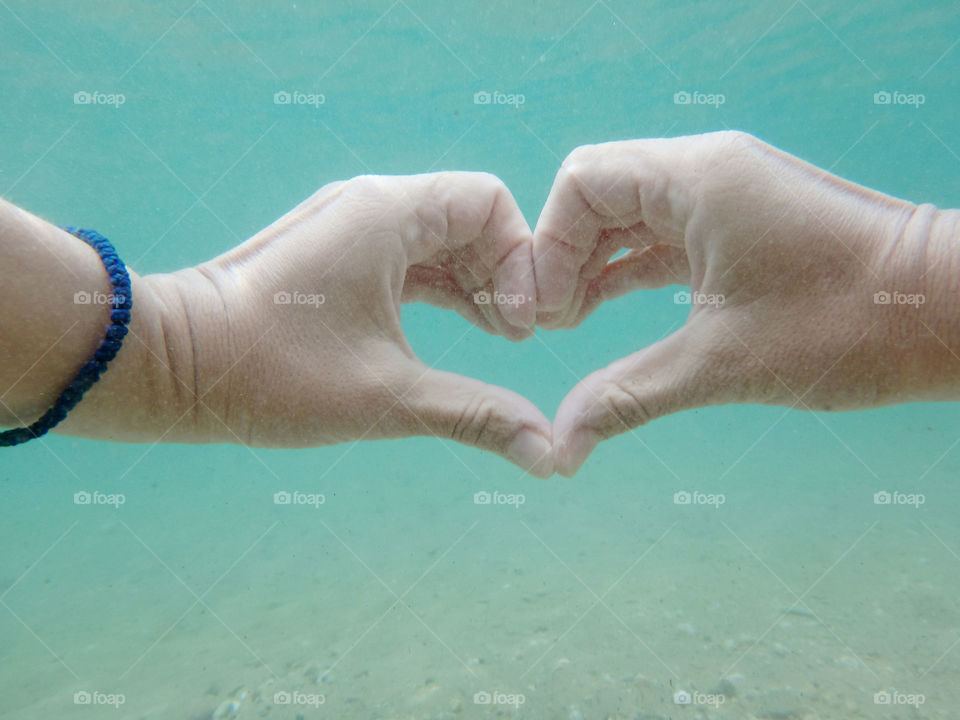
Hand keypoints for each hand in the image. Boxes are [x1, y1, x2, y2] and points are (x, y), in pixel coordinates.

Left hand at [145, 173, 553, 475]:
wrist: (171, 367)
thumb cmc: (271, 372)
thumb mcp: (388, 396)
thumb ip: (477, 415)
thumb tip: (549, 456)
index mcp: (387, 213)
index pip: (490, 203)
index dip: (520, 261)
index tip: (518, 328)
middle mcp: (369, 205)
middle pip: (469, 219)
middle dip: (503, 274)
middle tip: (515, 337)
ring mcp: (346, 226)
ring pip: (437, 240)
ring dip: (474, 285)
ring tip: (497, 339)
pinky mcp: (331, 253)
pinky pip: (406, 256)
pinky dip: (439, 288)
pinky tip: (458, 329)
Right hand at [533, 131, 958, 475]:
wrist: (947, 315)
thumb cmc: (847, 324)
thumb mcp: (721, 364)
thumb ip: (627, 395)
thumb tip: (560, 445)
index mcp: (697, 179)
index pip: (582, 183)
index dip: (549, 246)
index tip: (547, 314)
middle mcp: (708, 171)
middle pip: (599, 193)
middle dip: (565, 254)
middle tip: (555, 320)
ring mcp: (730, 192)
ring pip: (632, 213)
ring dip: (596, 263)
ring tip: (573, 321)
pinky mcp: (745, 220)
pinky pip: (666, 232)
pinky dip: (631, 267)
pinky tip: (606, 307)